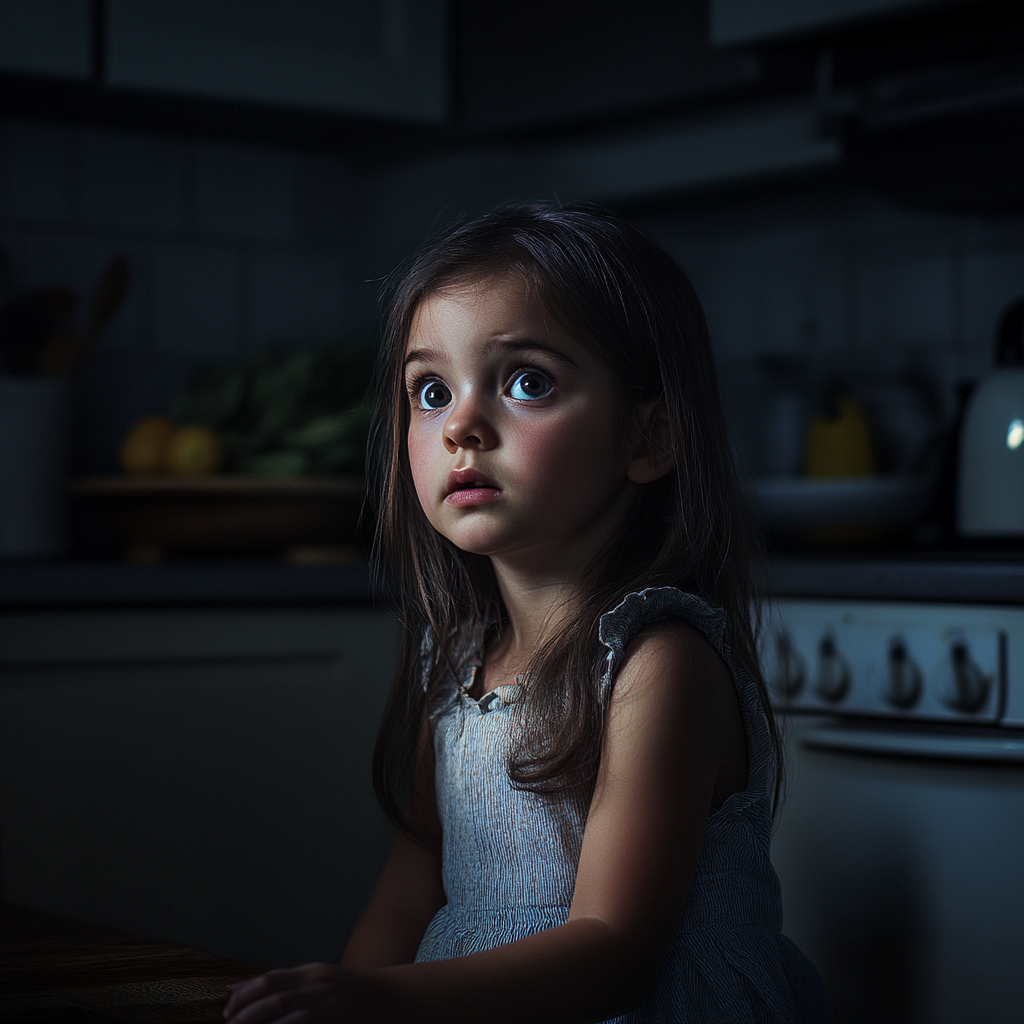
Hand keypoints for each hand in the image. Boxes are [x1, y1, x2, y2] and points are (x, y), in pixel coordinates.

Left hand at [223, 963, 404, 1022]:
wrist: (391, 999)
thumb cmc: (350, 994)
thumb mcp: (319, 981)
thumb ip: (285, 984)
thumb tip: (238, 988)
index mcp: (311, 973)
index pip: (270, 979)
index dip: (245, 994)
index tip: (228, 1010)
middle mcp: (318, 985)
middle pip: (274, 996)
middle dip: (248, 1013)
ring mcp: (328, 1004)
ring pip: (286, 1014)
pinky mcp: (335, 1021)